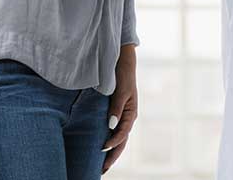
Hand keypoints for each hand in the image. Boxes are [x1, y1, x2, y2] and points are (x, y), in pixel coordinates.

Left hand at [102, 44, 138, 172]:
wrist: (122, 62)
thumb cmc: (123, 75)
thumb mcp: (121, 90)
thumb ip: (117, 107)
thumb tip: (111, 125)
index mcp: (131, 113)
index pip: (122, 133)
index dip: (113, 142)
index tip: (102, 149)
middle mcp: (128, 117)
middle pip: (121, 141)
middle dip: (112, 156)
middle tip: (102, 170)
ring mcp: (122, 116)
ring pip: (118, 139)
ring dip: (111, 152)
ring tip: (102, 166)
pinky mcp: (116, 114)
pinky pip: (113, 132)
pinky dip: (109, 142)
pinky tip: (101, 148)